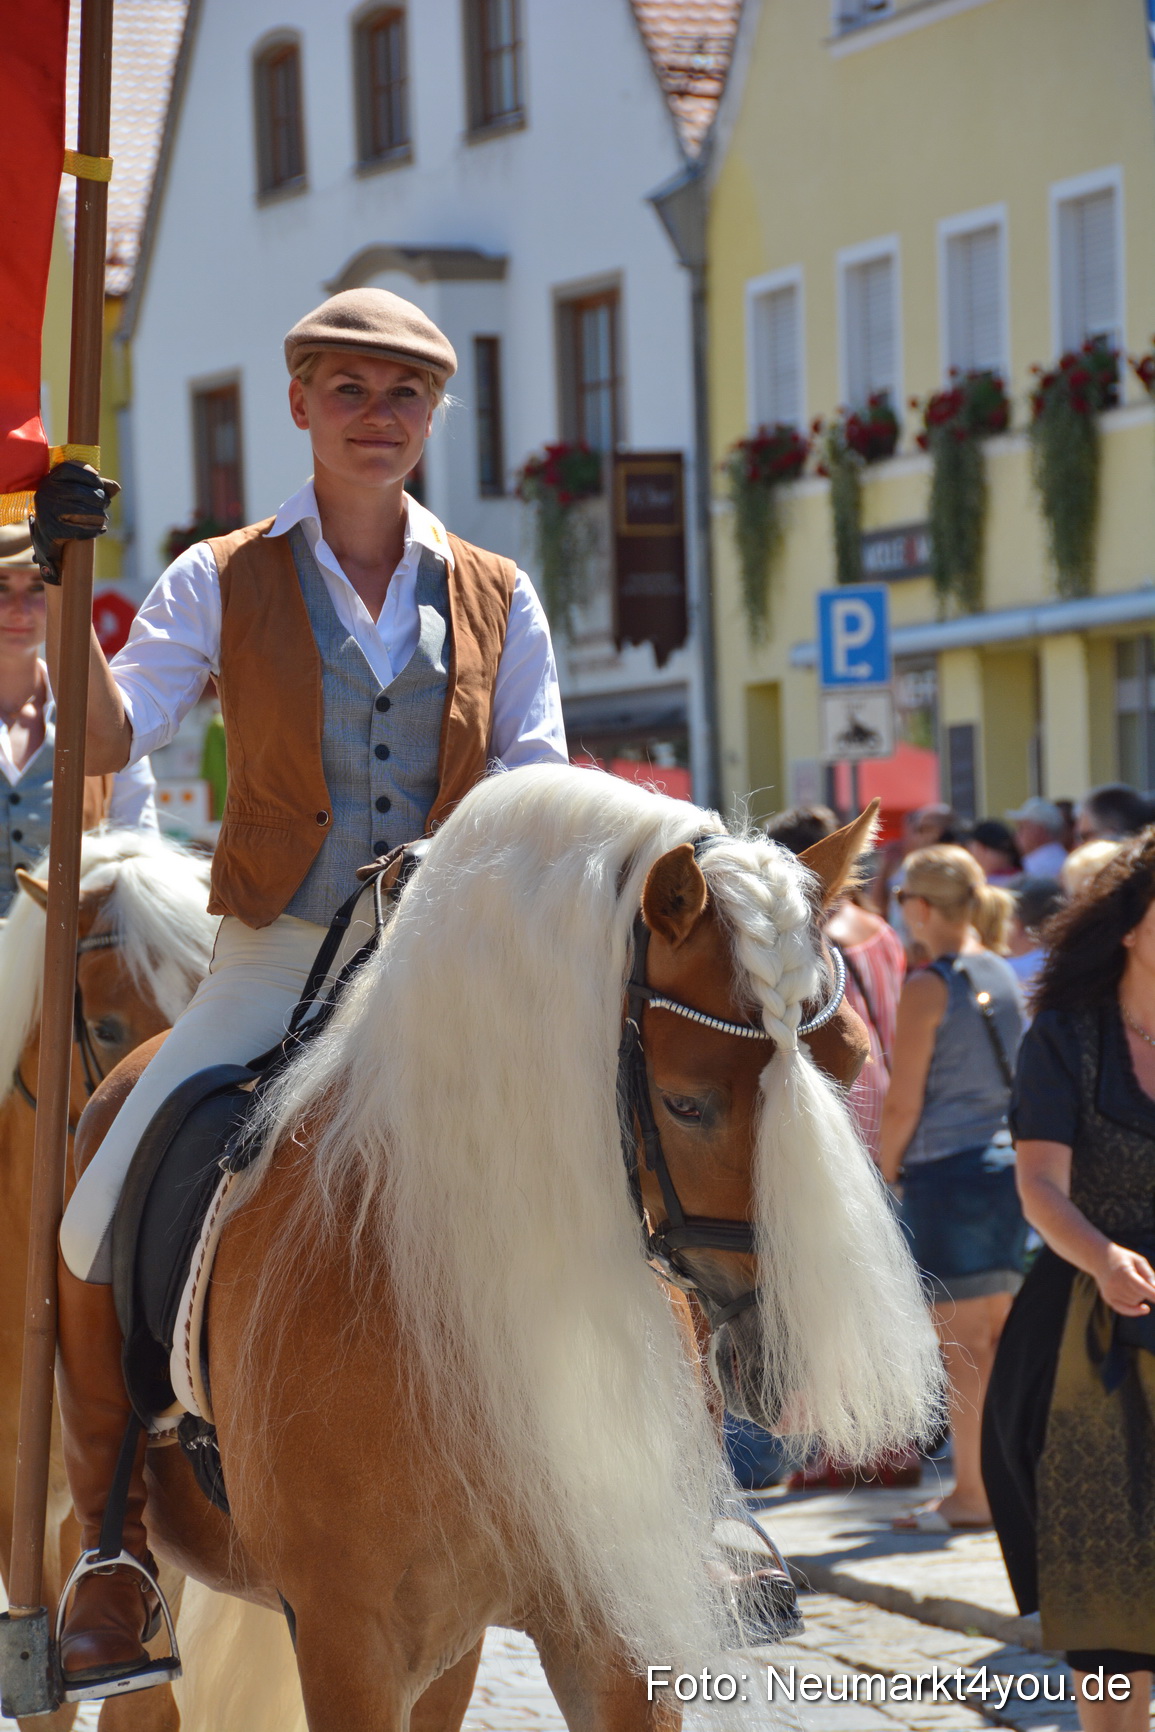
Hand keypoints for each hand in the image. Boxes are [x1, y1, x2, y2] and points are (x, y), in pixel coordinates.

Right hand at [31, 462, 120, 582]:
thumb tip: (117, 487)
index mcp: (50, 479)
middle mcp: (45, 492)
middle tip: (106, 503)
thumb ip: (96, 487)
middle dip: (98, 496)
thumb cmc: (66, 509)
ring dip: (98, 514)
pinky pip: (78, 529)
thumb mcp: (77, 494)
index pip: (68, 469)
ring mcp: (46, 511)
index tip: (99, 484)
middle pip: (77, 490)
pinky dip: (94, 530)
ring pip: (79, 509)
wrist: (47, 536)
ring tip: (105, 517)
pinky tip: (102, 529)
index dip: (87, 475)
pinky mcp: (51, 529)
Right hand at [1093, 1242, 1154, 1316]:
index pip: (1141, 1287)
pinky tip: (1144, 1308)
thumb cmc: (1123, 1258)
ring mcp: (1110, 1292)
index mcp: (1124, 1272)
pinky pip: (1124, 1309)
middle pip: (1139, 1295)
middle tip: (1139, 1278)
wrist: (1098, 1258)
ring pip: (1134, 1302)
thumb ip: (1149, 1274)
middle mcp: (1115, 1283)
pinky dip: (1134, 1310)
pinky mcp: (1107, 1298)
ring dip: (1139, 1296)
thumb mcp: (1138, 1260)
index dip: (1153, 1294)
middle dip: (1146, 1290)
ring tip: (1132, 1283)